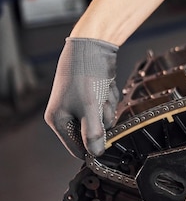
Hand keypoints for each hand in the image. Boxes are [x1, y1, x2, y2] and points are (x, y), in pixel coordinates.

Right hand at [44, 38, 118, 158]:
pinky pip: (108, 105)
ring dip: (108, 106)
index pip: (77, 148)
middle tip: (100, 104)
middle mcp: (67, 114)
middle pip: (94, 133)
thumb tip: (96, 153)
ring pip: (104, 118)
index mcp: (59, 120)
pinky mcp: (93, 95)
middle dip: (103, 119)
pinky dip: (111, 97)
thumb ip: (92, 133)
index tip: (109, 144)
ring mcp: (81, 104)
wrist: (93, 46)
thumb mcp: (89, 108)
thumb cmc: (86, 76)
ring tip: (102, 92)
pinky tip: (106, 85)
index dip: (93, 149)